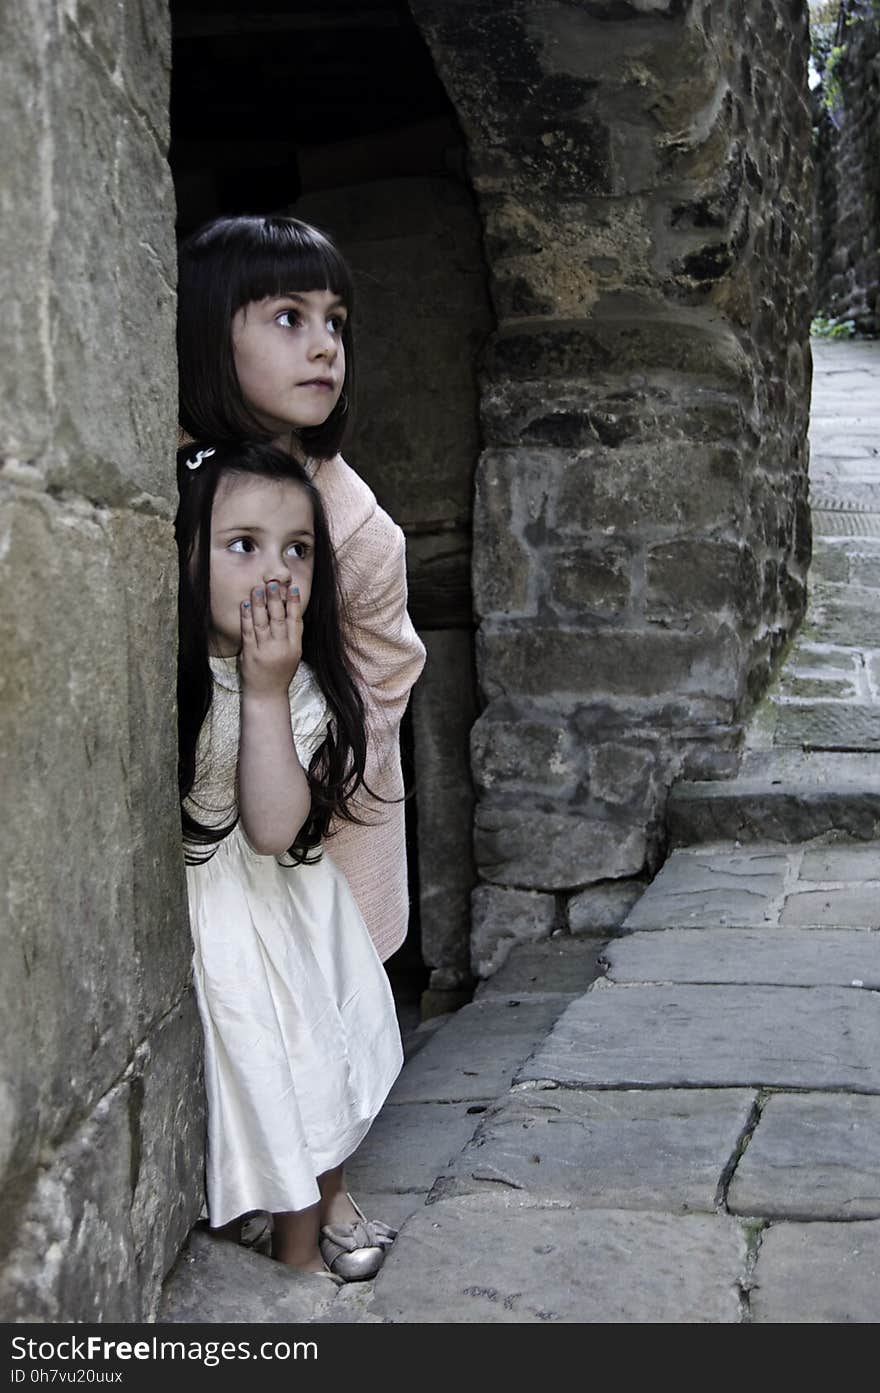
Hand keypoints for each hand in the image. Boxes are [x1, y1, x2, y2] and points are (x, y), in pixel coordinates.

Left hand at [239, 582, 302, 696]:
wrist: (266, 695)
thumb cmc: (279, 674)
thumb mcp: (293, 656)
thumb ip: (291, 637)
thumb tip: (289, 612)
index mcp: (295, 648)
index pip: (295, 621)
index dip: (294, 604)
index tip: (293, 588)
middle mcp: (281, 648)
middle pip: (278, 619)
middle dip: (275, 599)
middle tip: (272, 583)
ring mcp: (265, 651)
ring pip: (262, 622)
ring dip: (259, 604)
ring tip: (257, 589)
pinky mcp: (250, 654)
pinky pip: (248, 632)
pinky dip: (246, 617)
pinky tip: (245, 605)